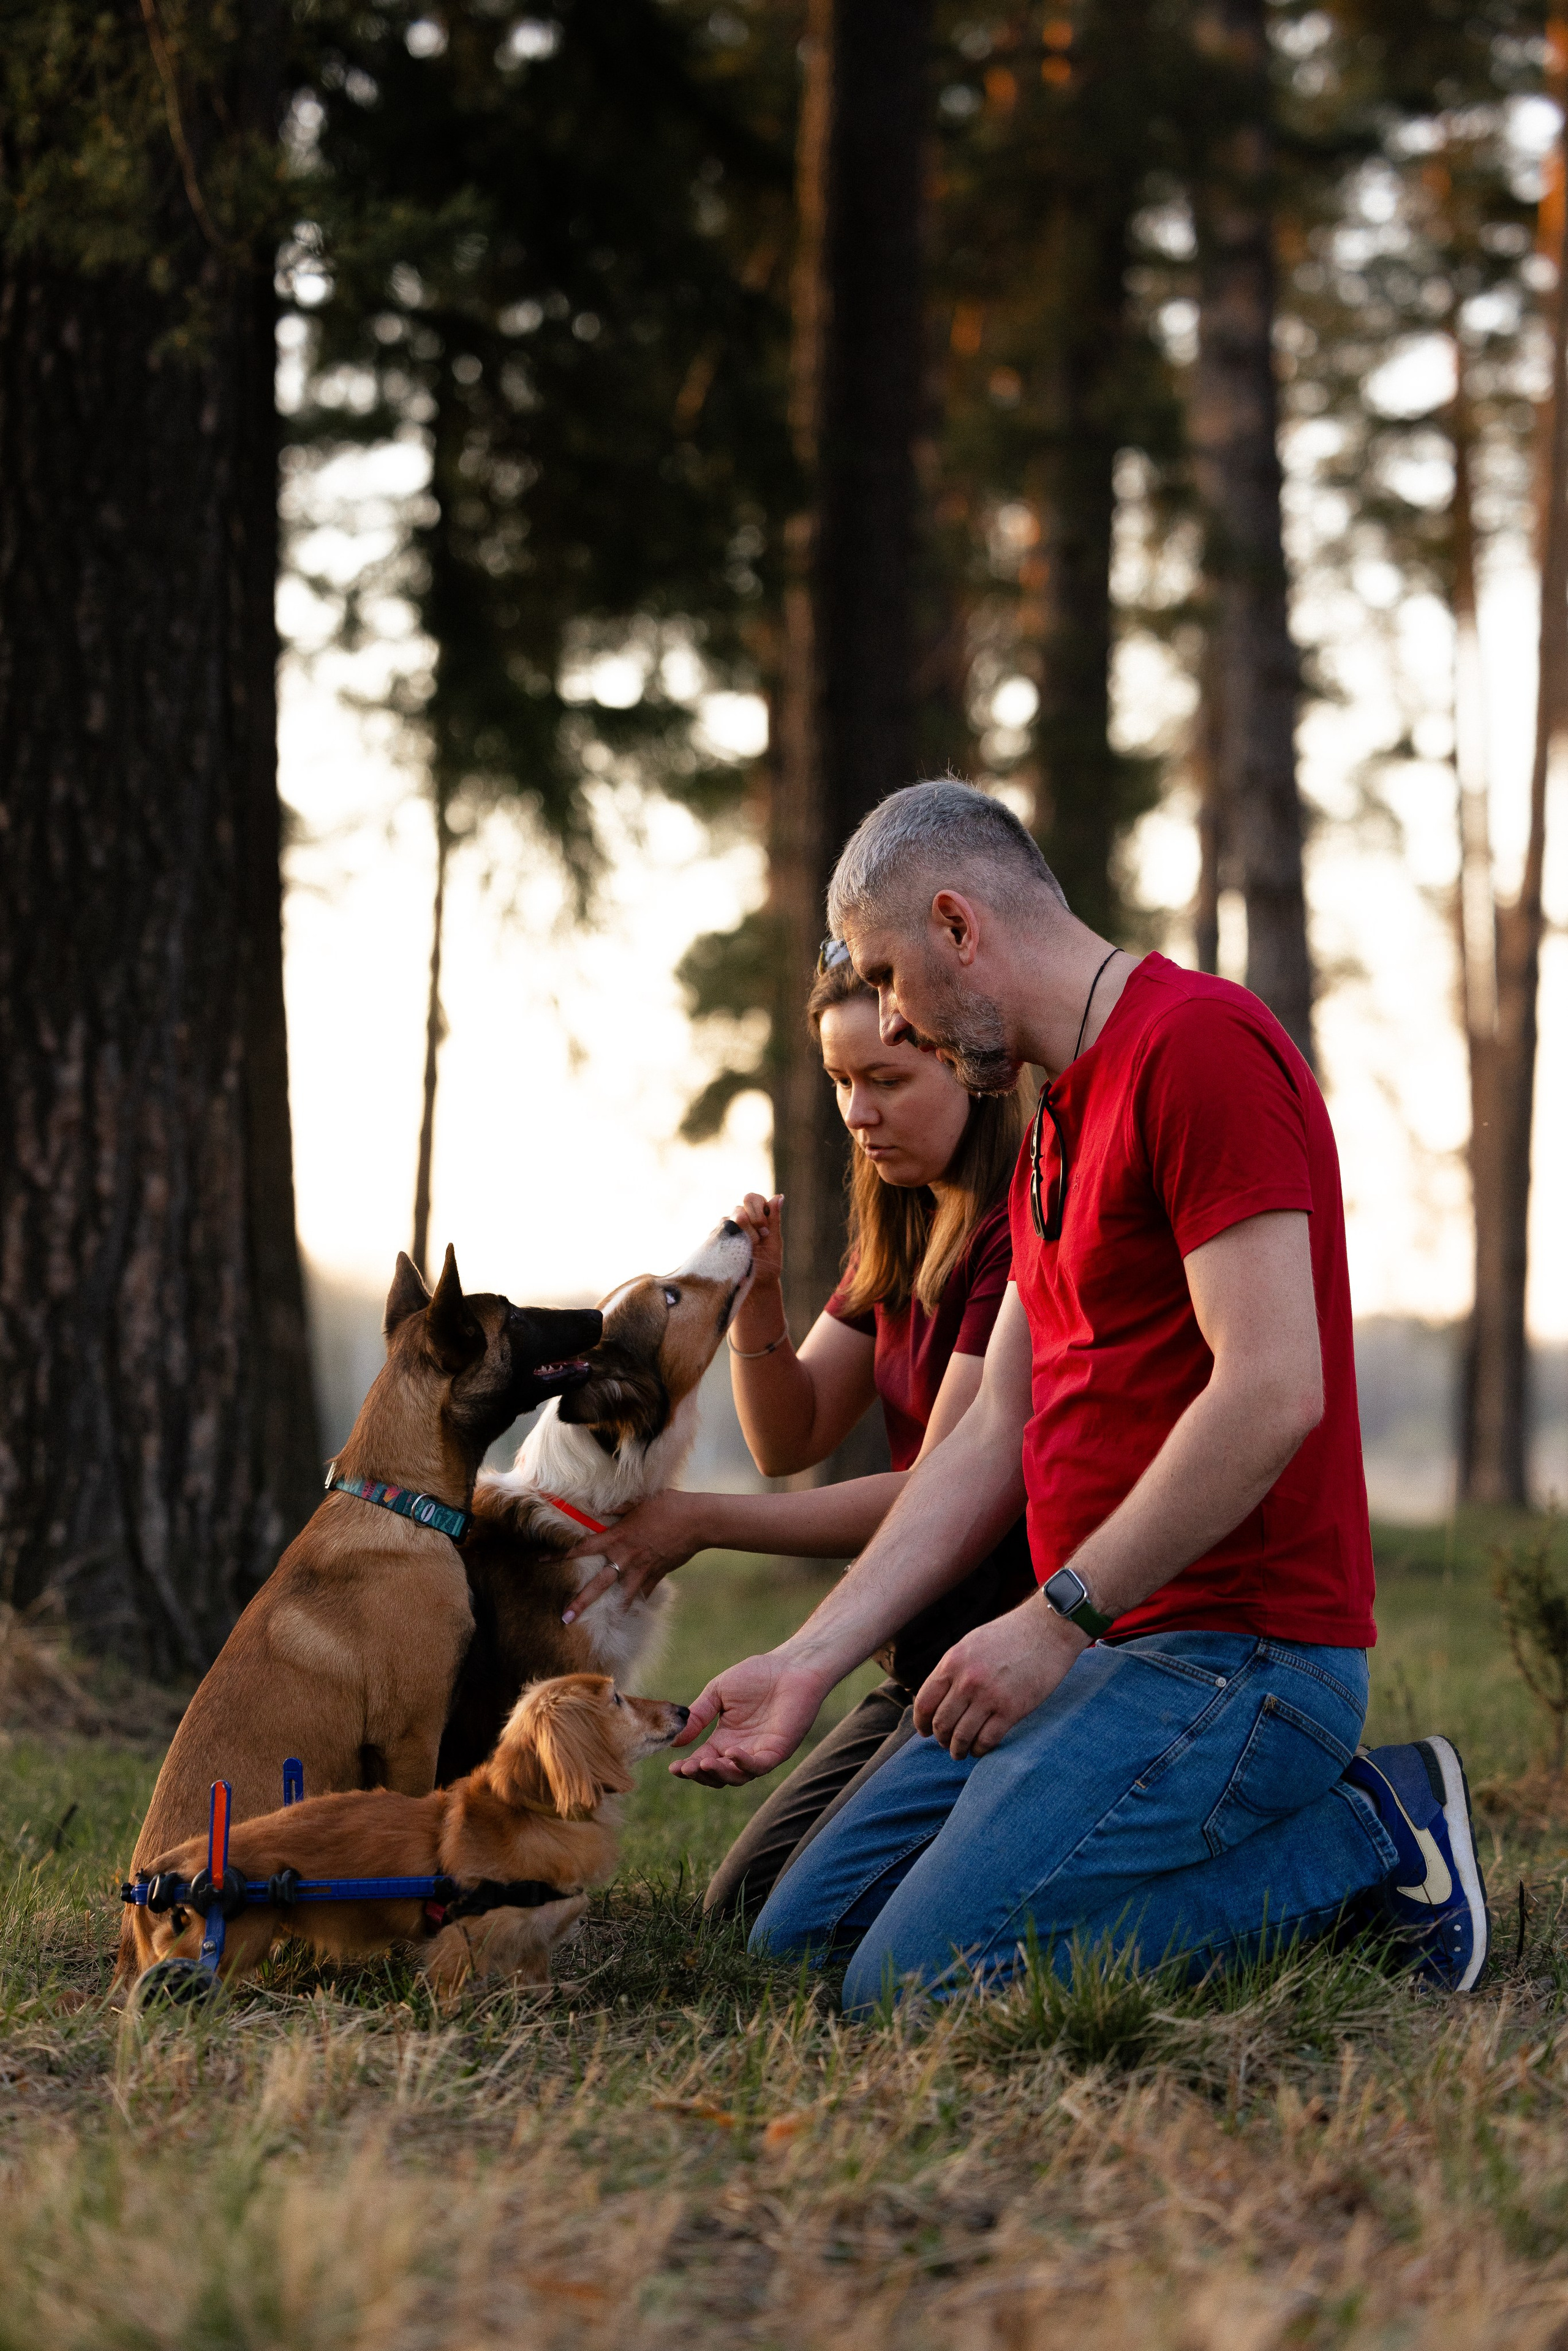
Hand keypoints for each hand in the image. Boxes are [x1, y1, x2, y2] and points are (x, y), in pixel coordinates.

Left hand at [562, 1490, 704, 1620]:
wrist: (698, 1521)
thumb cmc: (668, 1506)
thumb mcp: (639, 1502)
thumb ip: (618, 1509)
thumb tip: (600, 1510)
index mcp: (616, 1538)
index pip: (581, 1548)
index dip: (559, 1555)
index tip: (541, 1561)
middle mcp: (625, 1558)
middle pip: (597, 1585)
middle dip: (580, 1603)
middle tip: (565, 1619)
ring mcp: (642, 1570)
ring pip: (623, 1596)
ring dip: (613, 1609)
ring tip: (604, 1621)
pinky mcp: (658, 1575)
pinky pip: (645, 1590)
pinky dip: (641, 1596)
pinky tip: (637, 1603)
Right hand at [668, 1648, 827, 1785]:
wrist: (789, 1666)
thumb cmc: (755, 1675)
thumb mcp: (717, 1693)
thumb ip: (699, 1715)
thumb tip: (675, 1741)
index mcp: (724, 1739)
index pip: (702, 1762)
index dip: (688, 1768)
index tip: (672, 1767)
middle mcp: (740, 1751)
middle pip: (718, 1776)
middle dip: (700, 1775)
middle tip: (686, 1768)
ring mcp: (759, 1753)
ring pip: (737, 1777)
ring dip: (719, 1773)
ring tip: (703, 1763)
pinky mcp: (778, 1751)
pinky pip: (760, 1766)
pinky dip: (744, 1763)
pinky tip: (731, 1753)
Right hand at [729, 1193, 784, 1299]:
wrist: (755, 1285)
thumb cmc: (767, 1263)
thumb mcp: (774, 1241)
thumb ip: (774, 1218)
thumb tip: (779, 1196)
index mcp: (755, 1214)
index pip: (752, 1198)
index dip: (759, 1212)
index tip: (765, 1231)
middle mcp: (739, 1217)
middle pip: (740, 1207)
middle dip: (751, 1224)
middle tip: (757, 1241)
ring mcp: (726, 1227)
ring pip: (729, 1219)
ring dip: (743, 1236)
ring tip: (748, 1251)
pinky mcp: (716, 1239)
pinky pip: (720, 1232)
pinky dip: (731, 1243)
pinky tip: (736, 1253)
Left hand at [913, 1599, 1085, 1758]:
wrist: (1048, 1628)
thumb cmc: (1010, 1634)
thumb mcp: (971, 1643)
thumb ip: (954, 1669)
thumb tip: (938, 1697)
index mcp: (953, 1662)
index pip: (925, 1702)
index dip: (921, 1722)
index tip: (924, 1731)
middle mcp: (967, 1681)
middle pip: (942, 1723)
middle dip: (940, 1738)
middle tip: (945, 1742)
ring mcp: (989, 1696)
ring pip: (961, 1736)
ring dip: (958, 1749)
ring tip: (960, 1752)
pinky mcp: (1012, 1710)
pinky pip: (987, 1740)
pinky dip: (979, 1749)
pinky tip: (980, 1749)